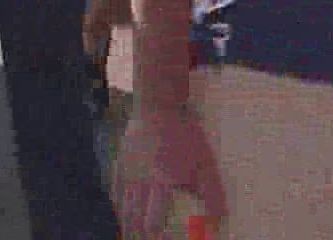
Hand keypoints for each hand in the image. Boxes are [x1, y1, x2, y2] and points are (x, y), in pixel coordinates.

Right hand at [113, 102, 227, 238]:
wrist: (156, 105)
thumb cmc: (184, 133)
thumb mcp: (204, 162)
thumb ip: (211, 194)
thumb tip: (217, 222)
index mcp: (161, 181)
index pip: (153, 222)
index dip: (159, 237)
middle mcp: (139, 181)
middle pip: (134, 221)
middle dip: (142, 235)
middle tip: (154, 239)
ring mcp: (125, 173)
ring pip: (122, 210)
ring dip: (130, 225)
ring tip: (139, 233)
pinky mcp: (118, 166)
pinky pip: (115, 194)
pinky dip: (120, 208)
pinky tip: (125, 214)